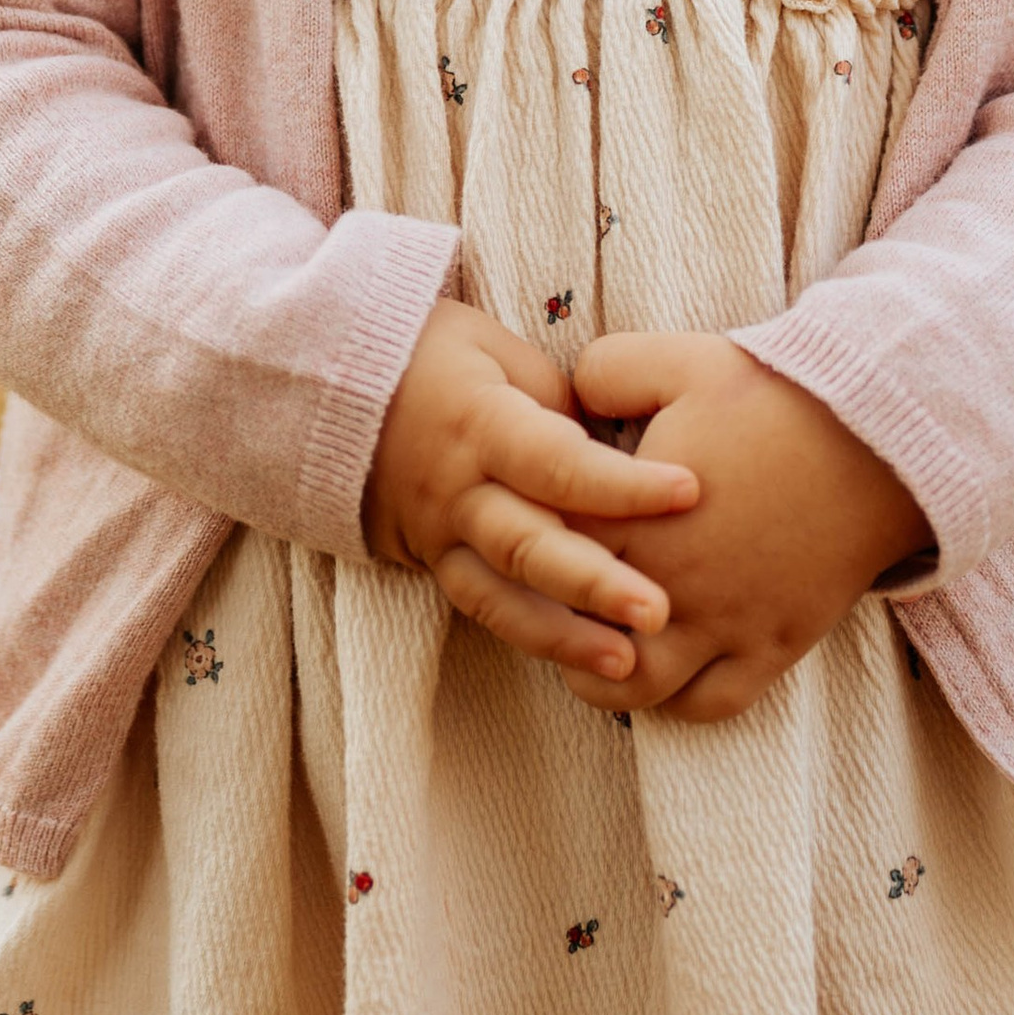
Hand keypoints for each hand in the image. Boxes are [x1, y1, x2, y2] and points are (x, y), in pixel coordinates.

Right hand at [364, 297, 699, 682]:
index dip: (622, 483)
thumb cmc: (428, 352)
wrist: (323, 384)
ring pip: (502, 597)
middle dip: (596, 583)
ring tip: (627, 664)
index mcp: (480, 423)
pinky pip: (485, 609)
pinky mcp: (433, 564)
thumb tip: (618, 441)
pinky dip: (533, 639)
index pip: (557, 462)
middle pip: (529, 545)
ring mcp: (440, 536)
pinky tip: (582, 664)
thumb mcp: (495, 350)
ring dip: (565, 635)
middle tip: (660, 611)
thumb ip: (556, 400)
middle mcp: (458, 489)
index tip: (690, 491)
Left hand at [560, 332, 929, 722]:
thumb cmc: (776, 395)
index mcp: (634, 518)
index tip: (535, 531)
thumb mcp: (678, 361)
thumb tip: (570, 394)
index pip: (550, 554)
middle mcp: (671, 585)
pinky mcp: (774, 645)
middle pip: (580, 638)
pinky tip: (674, 667)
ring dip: (609, 676)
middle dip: (556, 625)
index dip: (532, 545)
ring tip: (604, 647)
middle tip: (557, 599)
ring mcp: (724, 624)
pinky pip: (714, 704)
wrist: (879, 439)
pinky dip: (684, 700)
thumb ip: (605, 371)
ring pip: (640, 688)